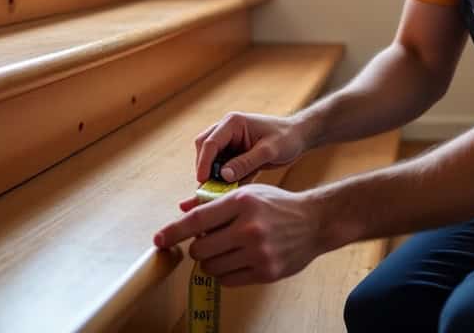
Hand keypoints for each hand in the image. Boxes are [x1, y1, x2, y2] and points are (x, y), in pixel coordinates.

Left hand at [152, 185, 323, 285]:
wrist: (314, 222)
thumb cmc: (278, 205)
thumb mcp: (249, 193)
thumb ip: (215, 203)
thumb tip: (183, 210)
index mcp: (241, 203)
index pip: (197, 220)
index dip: (173, 232)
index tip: (158, 240)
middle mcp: (248, 227)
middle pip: (201, 248)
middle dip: (198, 247)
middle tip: (208, 241)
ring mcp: (258, 252)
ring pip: (212, 266)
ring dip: (211, 261)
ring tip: (224, 250)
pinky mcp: (266, 271)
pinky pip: (228, 280)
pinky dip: (224, 273)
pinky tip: (235, 261)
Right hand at [193, 112, 306, 182]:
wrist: (298, 137)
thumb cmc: (286, 138)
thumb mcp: (268, 151)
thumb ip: (245, 163)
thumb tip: (223, 176)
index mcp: (233, 123)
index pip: (209, 143)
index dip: (203, 163)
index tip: (202, 182)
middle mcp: (227, 130)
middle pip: (204, 149)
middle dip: (204, 168)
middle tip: (209, 188)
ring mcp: (229, 142)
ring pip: (211, 160)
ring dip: (214, 175)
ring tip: (221, 192)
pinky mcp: (234, 154)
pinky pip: (222, 168)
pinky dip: (225, 179)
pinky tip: (233, 190)